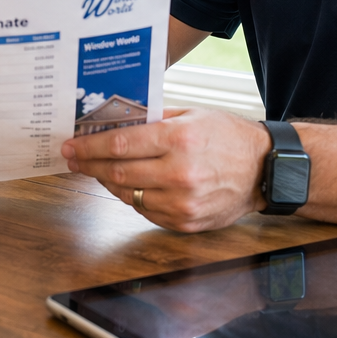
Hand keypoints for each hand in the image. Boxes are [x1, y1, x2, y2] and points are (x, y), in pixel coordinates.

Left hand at [60, 107, 269, 232]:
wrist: (265, 171)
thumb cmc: (228, 137)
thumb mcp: (192, 115)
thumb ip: (154, 119)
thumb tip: (114, 121)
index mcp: (180, 139)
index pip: (121, 144)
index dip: (90, 147)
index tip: (71, 146)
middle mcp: (180, 173)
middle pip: (119, 172)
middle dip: (90, 165)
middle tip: (74, 159)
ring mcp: (183, 202)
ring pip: (128, 195)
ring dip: (108, 182)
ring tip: (98, 170)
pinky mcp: (187, 222)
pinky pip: (146, 211)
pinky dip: (132, 197)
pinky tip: (127, 185)